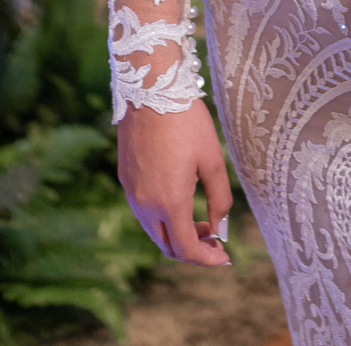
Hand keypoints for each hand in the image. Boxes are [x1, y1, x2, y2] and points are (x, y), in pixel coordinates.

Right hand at [117, 100, 232, 266]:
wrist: (151, 90)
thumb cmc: (187, 122)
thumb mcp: (213, 159)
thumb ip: (220, 198)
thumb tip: (221, 228)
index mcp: (170, 203)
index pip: (186, 249)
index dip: (207, 259)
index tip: (225, 256)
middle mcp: (145, 204)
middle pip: (167, 245)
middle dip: (192, 248)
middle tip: (215, 237)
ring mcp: (131, 193)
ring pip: (154, 230)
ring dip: (177, 233)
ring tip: (201, 219)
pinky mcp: (125, 179)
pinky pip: (143, 212)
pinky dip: (163, 218)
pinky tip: (179, 199)